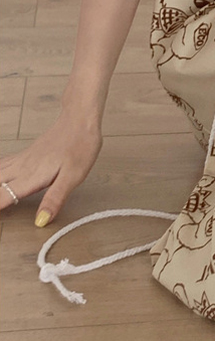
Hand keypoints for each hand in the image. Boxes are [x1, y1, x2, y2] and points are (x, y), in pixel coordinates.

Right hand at [0, 109, 102, 224]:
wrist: (80, 119)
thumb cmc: (80, 146)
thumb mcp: (74, 176)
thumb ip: (55, 198)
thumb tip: (40, 221)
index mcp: (30, 177)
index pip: (1, 198)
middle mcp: (21, 169)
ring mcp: (22, 160)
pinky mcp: (26, 154)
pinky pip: (1, 165)